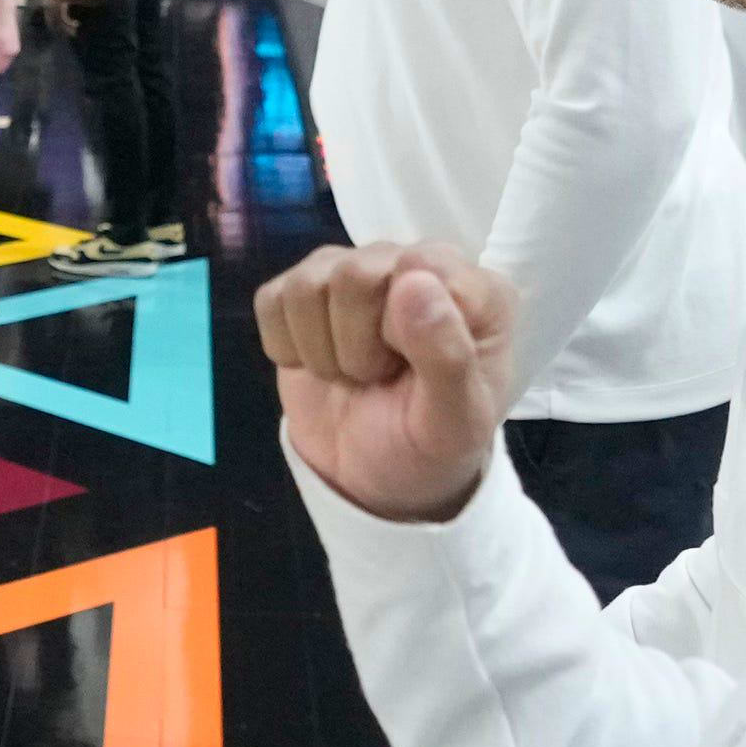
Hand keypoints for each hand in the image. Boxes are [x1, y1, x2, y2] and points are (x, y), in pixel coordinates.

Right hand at [256, 244, 516, 522]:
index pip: (417, 266)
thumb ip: (447, 355)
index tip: (407, 368)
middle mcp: (417, 266)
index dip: (397, 326)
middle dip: (355, 345)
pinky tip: (318, 364)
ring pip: (307, 284)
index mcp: (473, 291)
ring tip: (353, 375)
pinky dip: (287, 347)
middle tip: (377, 378)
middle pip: (354, 272)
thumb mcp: (454, 424)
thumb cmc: (430, 448)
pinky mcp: (304, 292)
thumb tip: (412, 281)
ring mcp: (357, 271)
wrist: (377, 480)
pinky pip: (272, 298)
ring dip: (321, 349)